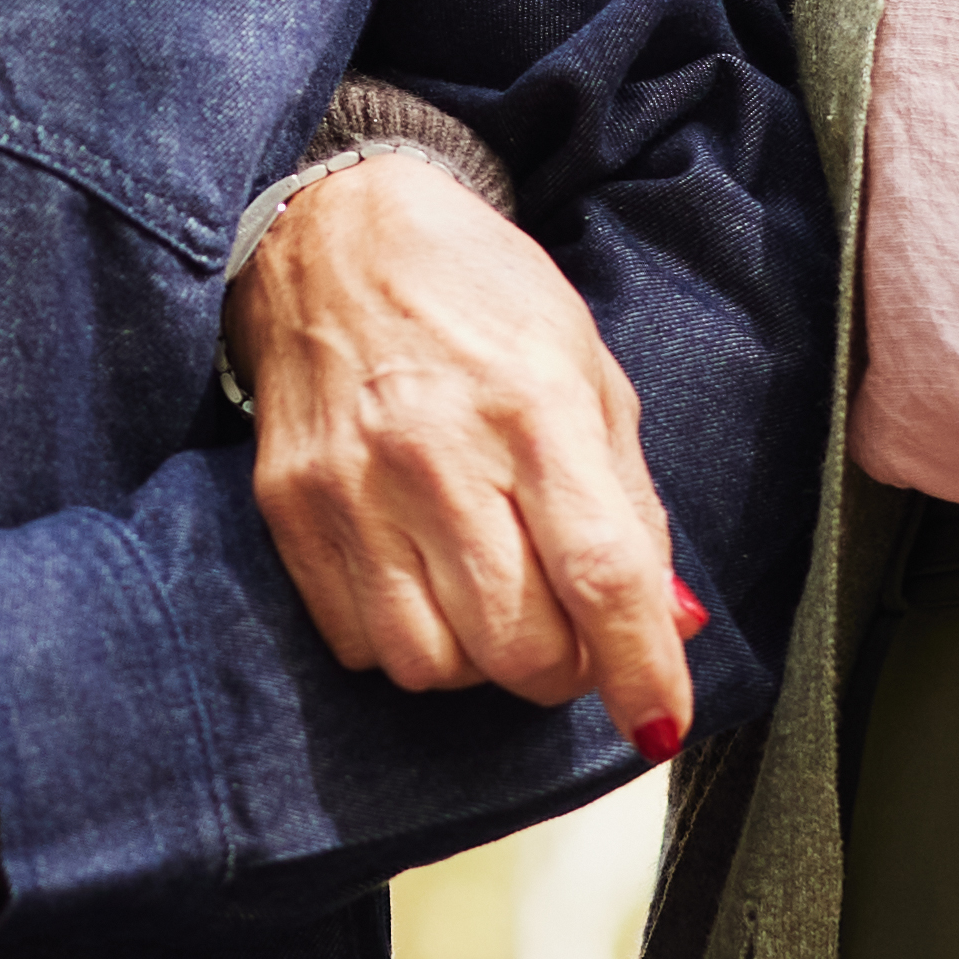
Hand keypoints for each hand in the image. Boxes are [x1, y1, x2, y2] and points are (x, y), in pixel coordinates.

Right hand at [227, 144, 692, 760]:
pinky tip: (423, 585)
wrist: (334, 237)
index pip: (600, 574)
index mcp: (533, 407)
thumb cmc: (479, 297)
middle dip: (562, 669)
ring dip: (480, 665)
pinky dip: (407, 642)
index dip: (638, 667)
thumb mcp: (588, 372)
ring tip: (492, 607)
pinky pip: (359, 643)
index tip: (660, 720)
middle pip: (517, 644)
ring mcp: (352, 487)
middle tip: (570, 636)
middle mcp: (436, 454)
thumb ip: (629, 503)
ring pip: (433, 664)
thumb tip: (668, 623)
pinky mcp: (290, 510)